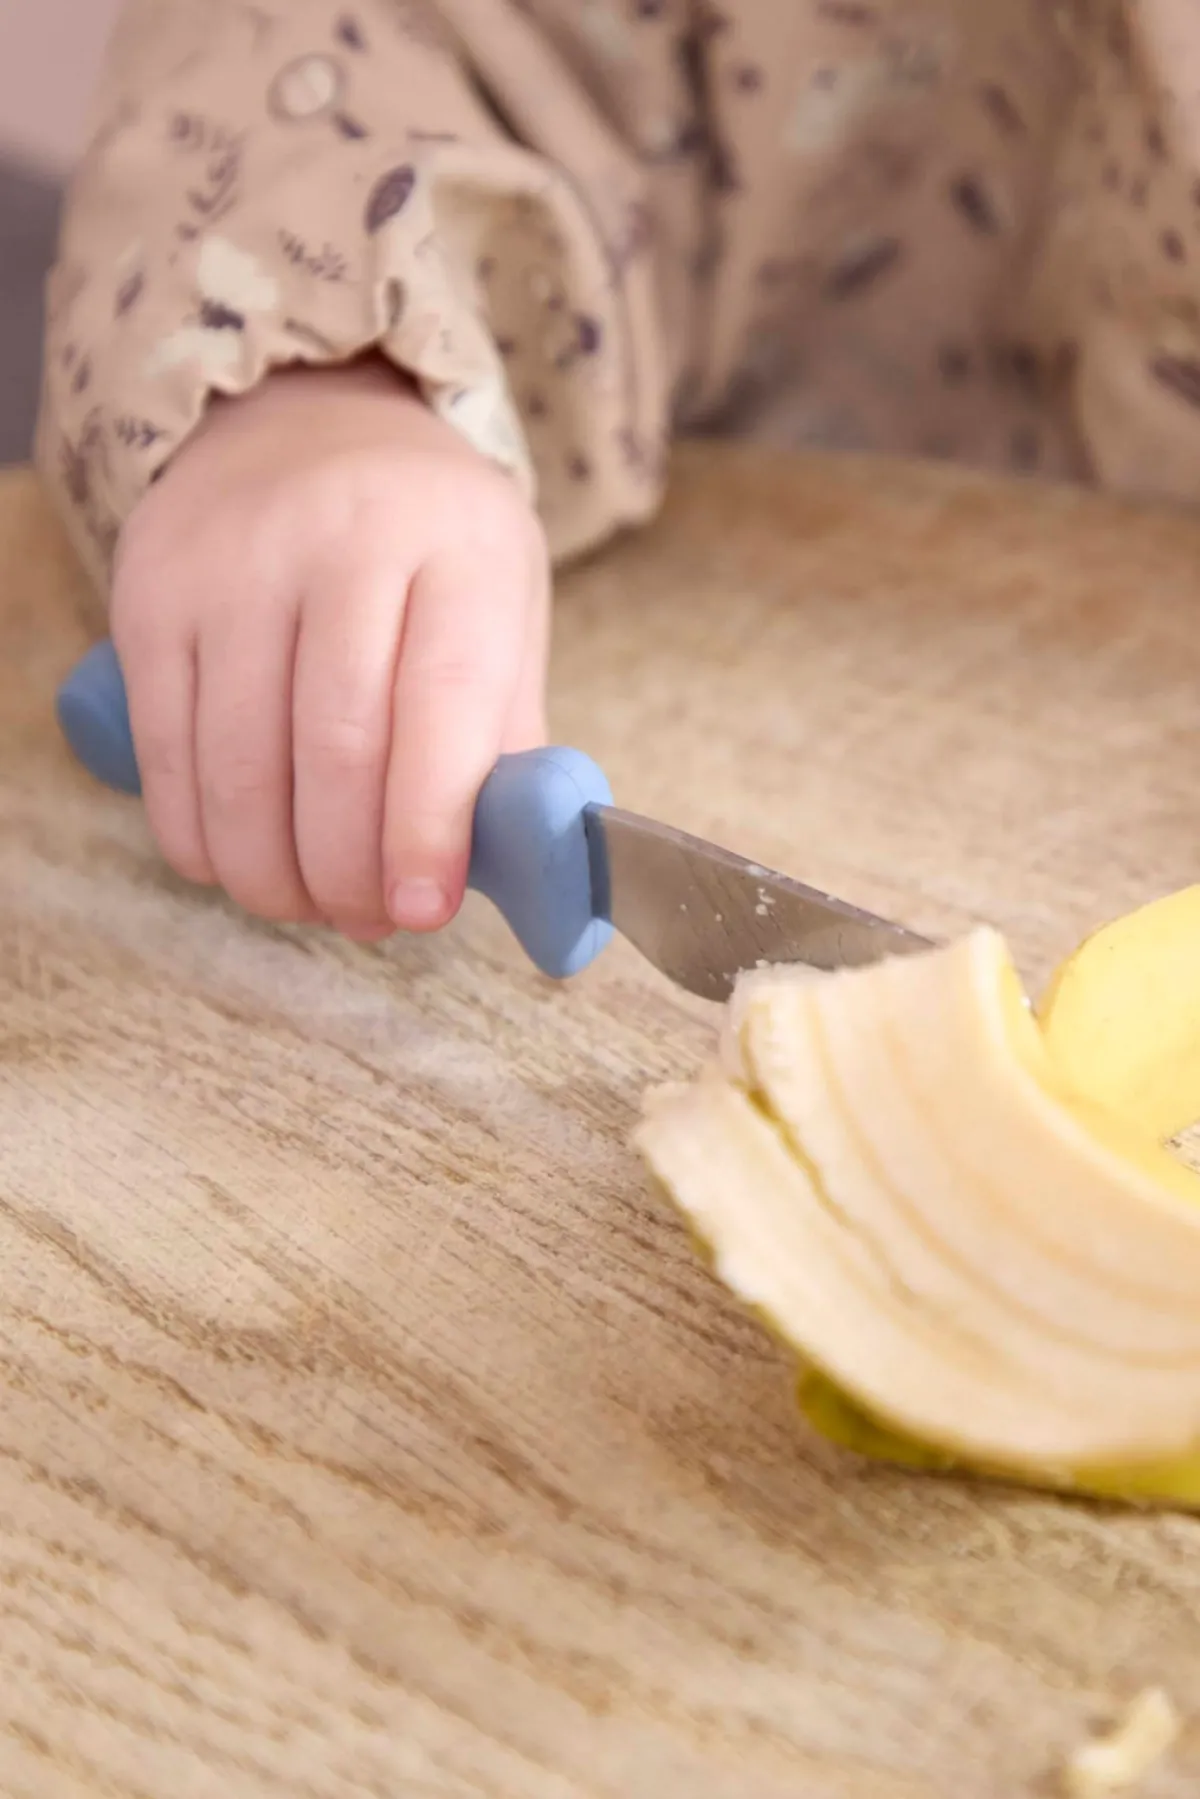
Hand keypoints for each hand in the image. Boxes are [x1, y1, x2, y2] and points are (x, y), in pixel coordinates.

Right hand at [111, 359, 548, 941]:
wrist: (303, 424)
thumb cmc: (427, 547)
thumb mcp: (502, 610)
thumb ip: (505, 736)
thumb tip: (507, 869)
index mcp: (457, 547)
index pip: (443, 705)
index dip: (429, 826)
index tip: (423, 910)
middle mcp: (341, 539)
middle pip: (335, 747)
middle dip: (348, 870)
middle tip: (367, 920)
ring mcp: (234, 564)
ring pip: (241, 762)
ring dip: (270, 870)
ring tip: (305, 903)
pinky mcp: (151, 595)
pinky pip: (166, 748)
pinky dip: (197, 834)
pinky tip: (234, 864)